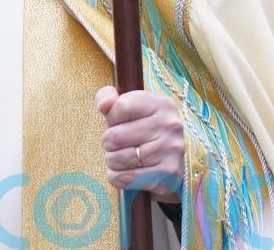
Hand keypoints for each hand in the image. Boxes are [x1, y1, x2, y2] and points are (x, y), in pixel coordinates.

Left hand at [96, 85, 183, 202]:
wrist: (169, 154)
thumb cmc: (141, 125)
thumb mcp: (126, 104)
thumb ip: (107, 96)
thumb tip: (103, 104)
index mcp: (161, 104)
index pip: (121, 107)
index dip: (111, 118)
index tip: (116, 123)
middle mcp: (170, 125)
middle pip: (117, 136)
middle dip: (108, 142)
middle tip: (112, 144)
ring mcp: (171, 151)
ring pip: (122, 159)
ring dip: (111, 160)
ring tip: (115, 157)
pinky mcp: (168, 175)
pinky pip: (130, 179)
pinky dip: (117, 177)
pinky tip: (120, 172)